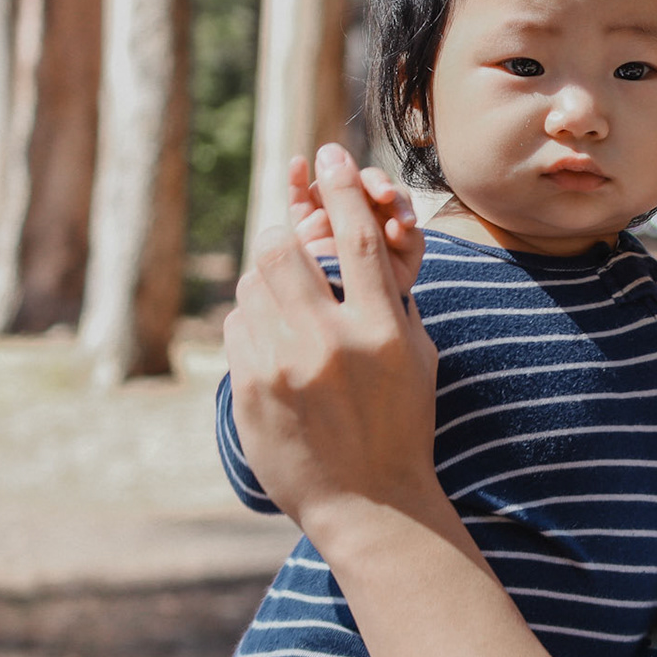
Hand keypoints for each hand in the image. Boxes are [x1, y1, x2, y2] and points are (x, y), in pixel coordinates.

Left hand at [225, 144, 443, 532]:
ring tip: (287, 301)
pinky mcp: (249, 391)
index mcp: (382, 328)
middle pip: (287, 248)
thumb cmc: (402, 424)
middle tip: (294, 238)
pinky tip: (273, 341)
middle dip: (287, 233)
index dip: (341, 184)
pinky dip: (254, 322)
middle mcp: (330, 342)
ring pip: (254, 284)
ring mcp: (283, 368)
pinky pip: (238, 326)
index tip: (329, 153)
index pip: (357, 233)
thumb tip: (363, 239)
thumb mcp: (417, 355)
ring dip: (269, 280)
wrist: (370, 504)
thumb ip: (391, 299)